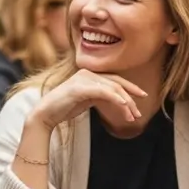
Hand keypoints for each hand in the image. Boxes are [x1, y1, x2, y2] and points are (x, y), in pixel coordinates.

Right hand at [30, 69, 147, 127]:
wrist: (45, 113)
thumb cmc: (65, 107)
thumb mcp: (87, 99)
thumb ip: (99, 96)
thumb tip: (117, 100)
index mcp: (90, 74)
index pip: (115, 79)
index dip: (131, 87)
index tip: (143, 96)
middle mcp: (88, 73)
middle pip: (116, 84)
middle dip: (131, 98)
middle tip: (139, 113)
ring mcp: (83, 79)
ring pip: (112, 88)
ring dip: (126, 103)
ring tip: (132, 116)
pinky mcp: (79, 87)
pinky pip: (103, 91)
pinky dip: (115, 98)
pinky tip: (123, 106)